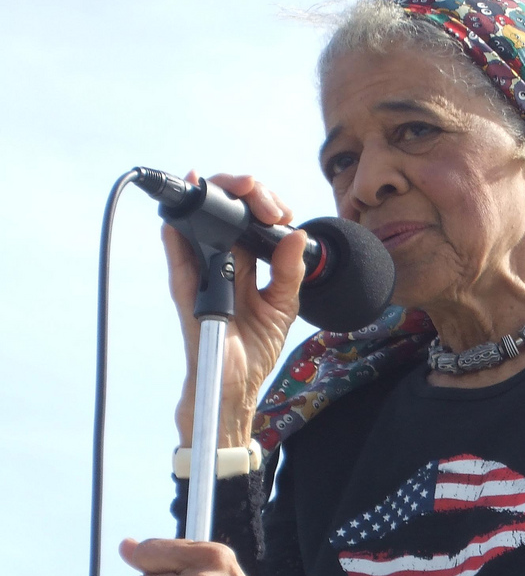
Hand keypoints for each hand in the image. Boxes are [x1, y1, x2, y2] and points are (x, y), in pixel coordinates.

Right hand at [166, 172, 306, 446]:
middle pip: (225, 212)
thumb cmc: (254, 350)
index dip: (264, 203)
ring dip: (213, 198)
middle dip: (243, 191)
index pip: (251, 219)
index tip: (280, 210)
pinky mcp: (188, 292)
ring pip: (200, 224)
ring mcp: (202, 274)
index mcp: (247, 263)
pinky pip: (178, 259)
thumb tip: (297, 236)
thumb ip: (290, 273)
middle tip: (261, 197)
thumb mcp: (283, 308)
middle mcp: (222, 263)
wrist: (233, 387)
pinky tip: (182, 213)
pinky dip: (176, 235)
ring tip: (235, 188)